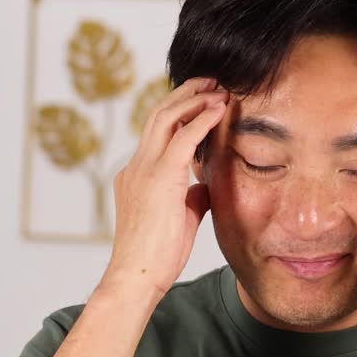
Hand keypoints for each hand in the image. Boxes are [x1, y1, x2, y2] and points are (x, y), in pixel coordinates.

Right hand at [102, 77, 227, 300]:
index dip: (180, 111)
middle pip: (158, 113)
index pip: (156, 131)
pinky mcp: (159, 178)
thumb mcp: (178, 216)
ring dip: (194, 98)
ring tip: (218, 87)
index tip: (202, 100)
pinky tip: (220, 109)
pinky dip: (203, 119)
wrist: (137, 277)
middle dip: (185, 93)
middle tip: (211, 80)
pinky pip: (183, 137)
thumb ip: (189, 195)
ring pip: (165, 117)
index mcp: (136, 173)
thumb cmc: (156, 255)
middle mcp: (136, 165)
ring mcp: (144, 169)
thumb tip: (206, 185)